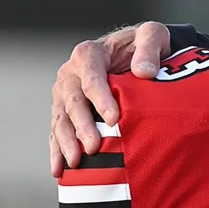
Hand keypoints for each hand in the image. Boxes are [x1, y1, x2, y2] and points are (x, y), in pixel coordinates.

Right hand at [49, 22, 172, 171]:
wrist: (132, 55)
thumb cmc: (142, 47)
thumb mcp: (152, 36)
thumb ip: (149, 48)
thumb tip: (145, 71)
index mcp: (89, 55)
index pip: (91, 76)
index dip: (100, 96)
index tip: (113, 118)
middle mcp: (71, 74)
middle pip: (72, 101)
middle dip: (82, 126)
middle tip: (94, 148)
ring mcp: (64, 95)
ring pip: (61, 119)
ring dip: (66, 142)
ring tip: (76, 163)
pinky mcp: (64, 112)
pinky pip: (57, 132)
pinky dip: (57, 151)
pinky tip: (59, 171)